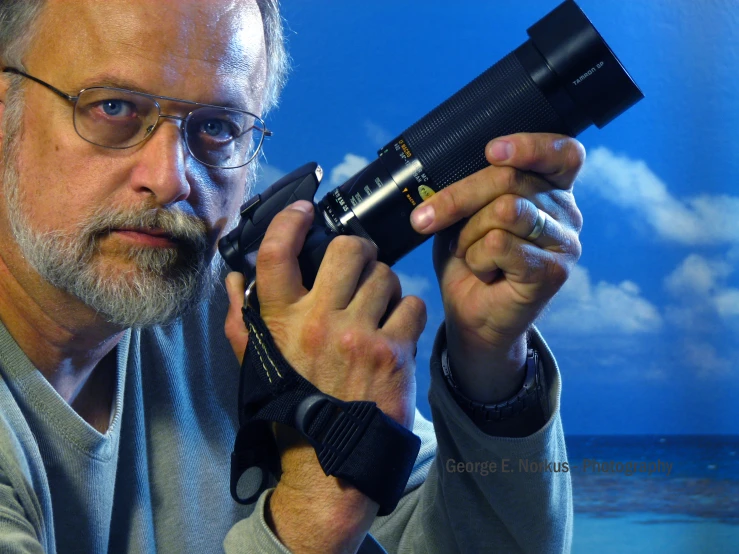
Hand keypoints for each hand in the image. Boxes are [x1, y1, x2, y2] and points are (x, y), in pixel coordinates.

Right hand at [224, 200, 426, 552]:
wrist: (330, 461)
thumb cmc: (290, 407)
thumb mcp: (253, 363)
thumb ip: (240, 317)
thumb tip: (232, 277)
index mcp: (281, 320)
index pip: (277, 253)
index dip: (291, 220)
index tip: (304, 211)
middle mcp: (319, 322)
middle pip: (349, 249)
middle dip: (358, 252)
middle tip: (359, 265)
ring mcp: (360, 336)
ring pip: (387, 276)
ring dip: (384, 286)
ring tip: (377, 307)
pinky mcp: (394, 353)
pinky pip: (412, 305)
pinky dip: (407, 313)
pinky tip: (395, 330)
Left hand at [410, 133, 583, 403]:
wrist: (471, 318)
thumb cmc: (469, 261)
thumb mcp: (464, 216)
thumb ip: (471, 189)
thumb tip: (447, 166)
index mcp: (550, 190)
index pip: (562, 153)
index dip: (529, 145)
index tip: (491, 151)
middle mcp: (566, 213)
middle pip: (510, 179)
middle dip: (458, 198)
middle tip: (426, 219)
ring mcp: (564, 243)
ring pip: (505, 210)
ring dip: (469, 234)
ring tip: (469, 253)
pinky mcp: (552, 272)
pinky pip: (501, 244)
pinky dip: (477, 258)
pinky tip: (484, 272)